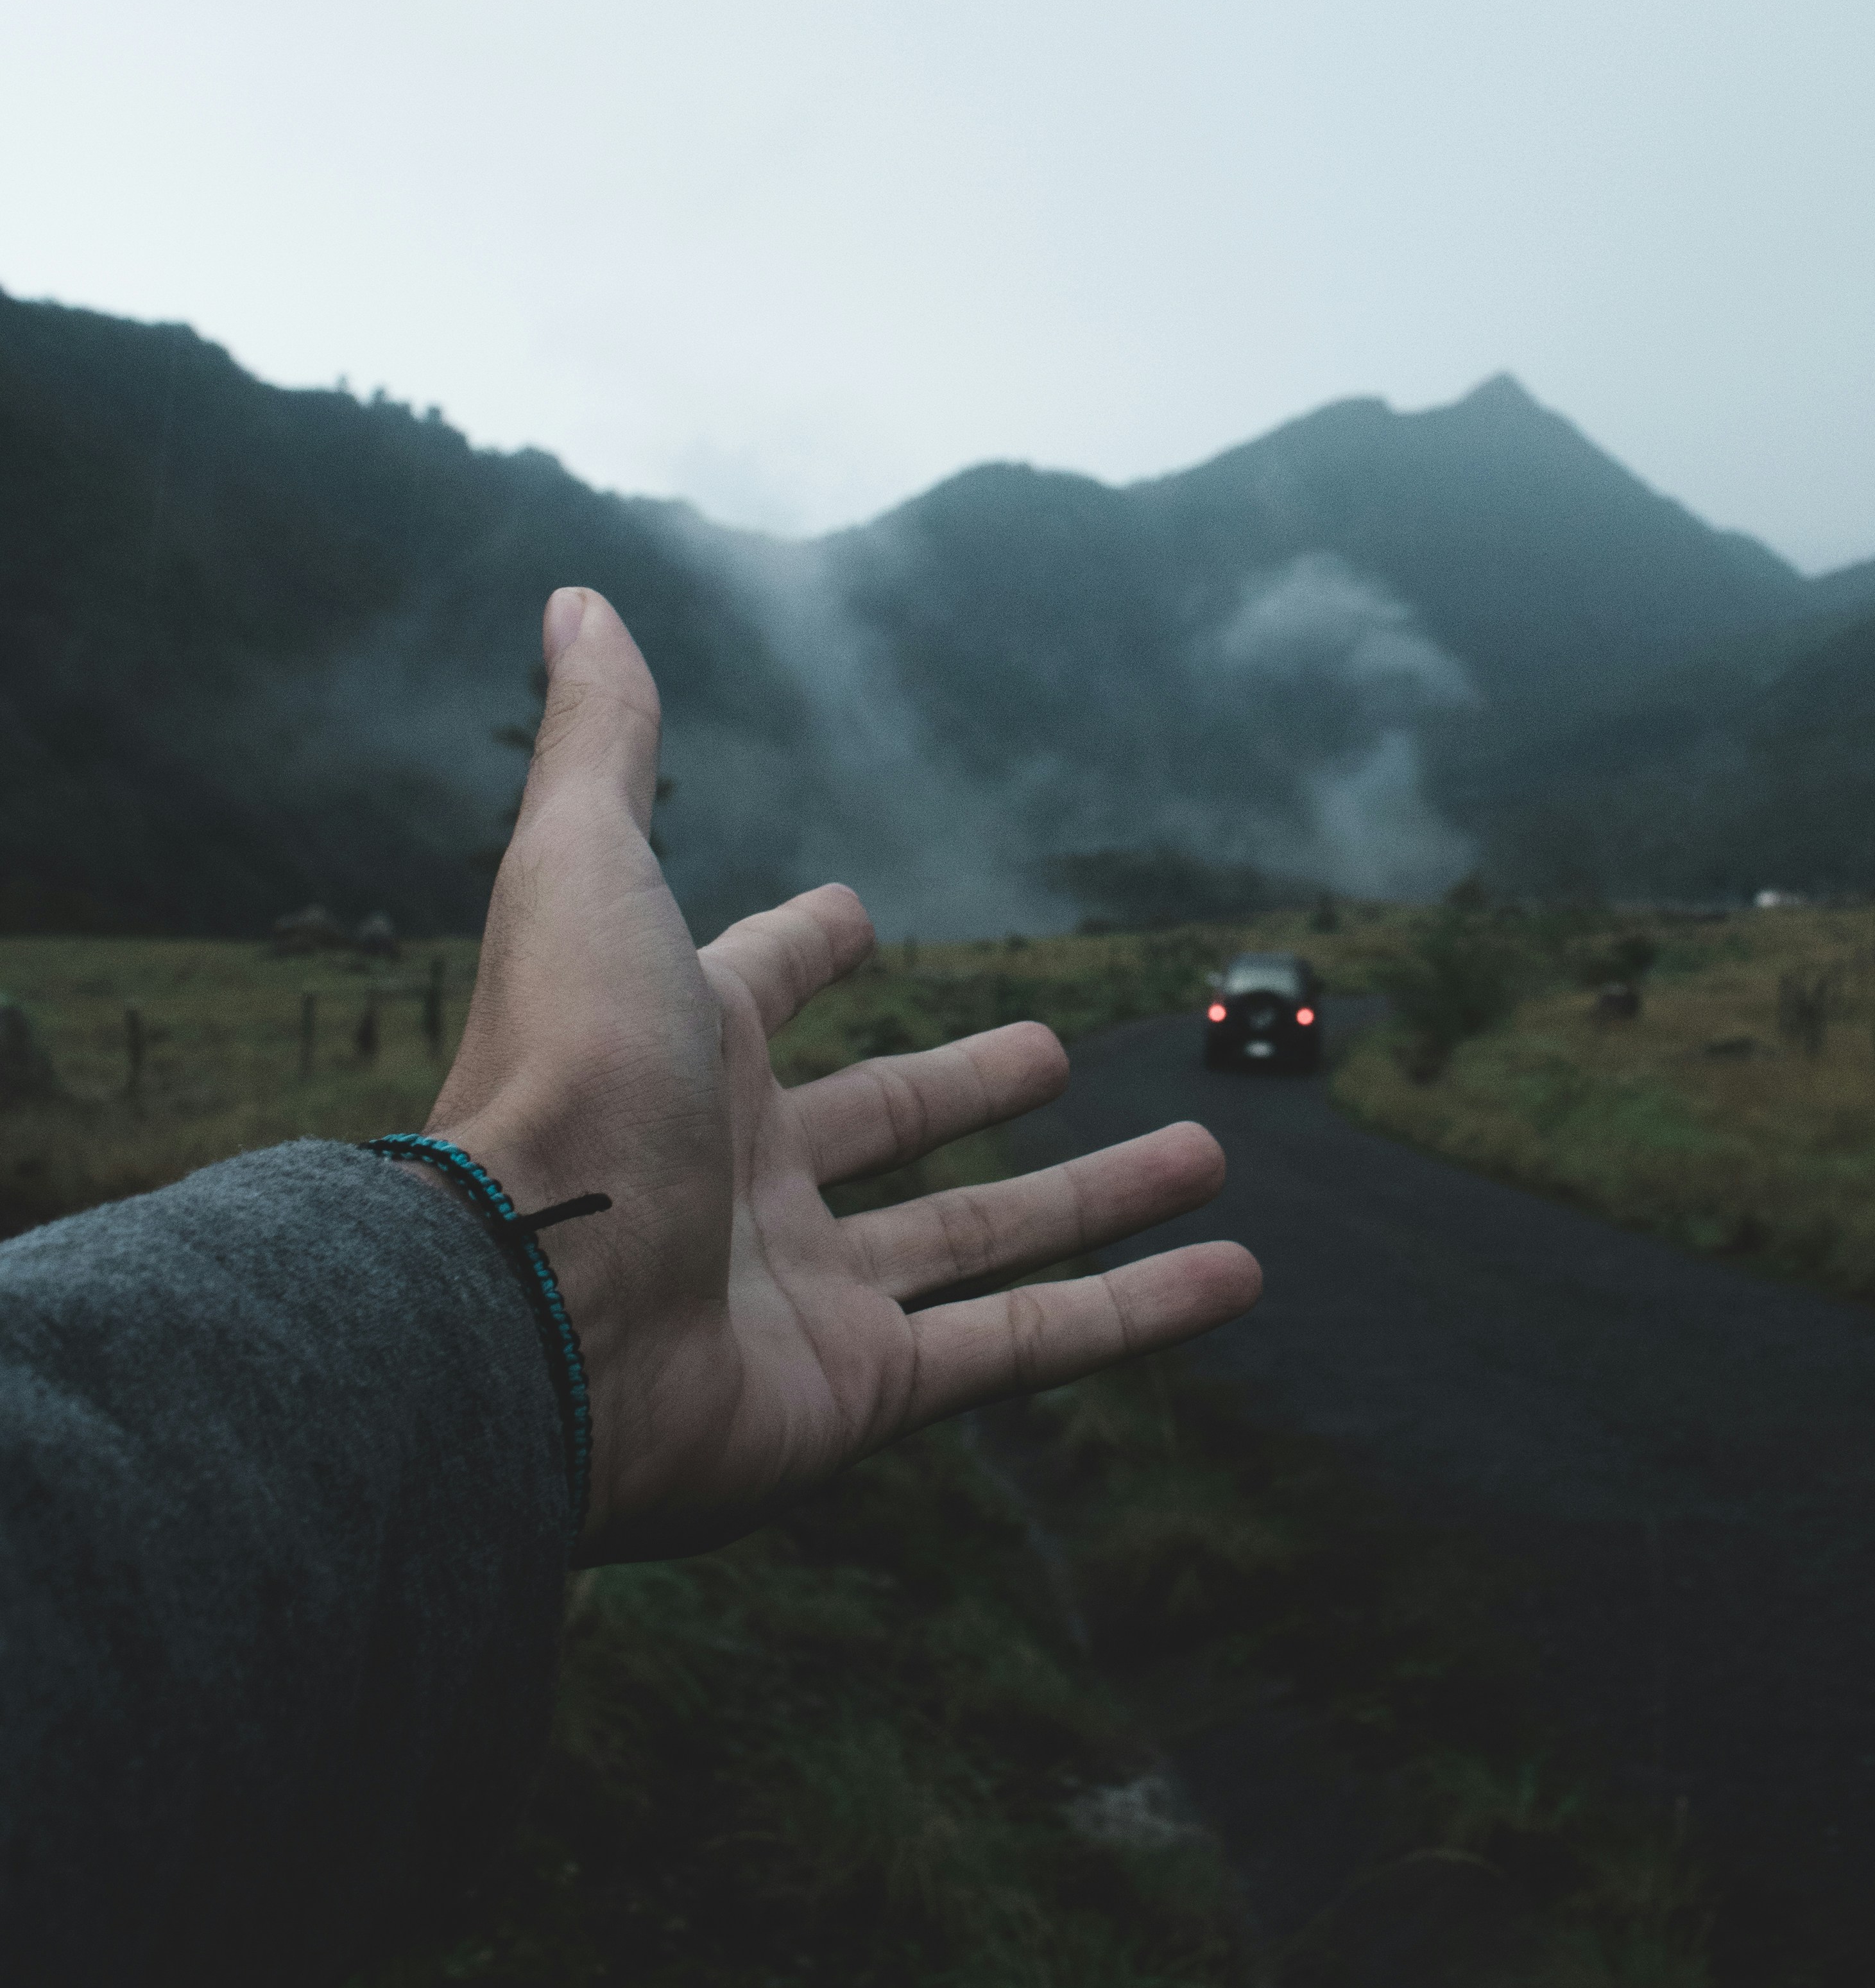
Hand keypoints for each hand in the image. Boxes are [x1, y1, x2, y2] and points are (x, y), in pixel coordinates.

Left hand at [423, 585, 1255, 1559]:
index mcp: (680, 1050)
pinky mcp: (864, 1391)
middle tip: (1050, 1045)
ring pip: (984, 1236)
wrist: (527, 1312)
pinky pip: (1026, 1345)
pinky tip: (1235, 1276)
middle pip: (887, 1120)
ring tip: (1206, 1153)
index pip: (756, 986)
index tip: (854, 916)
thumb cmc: (559, 1079)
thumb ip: (602, 745)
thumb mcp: (583, 870)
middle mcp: (740, 1173)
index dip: (799, 949)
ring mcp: (805, 1292)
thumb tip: (572, 596)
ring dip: (1097, 1199)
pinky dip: (1134, 1315)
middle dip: (969, 1082)